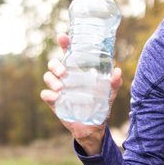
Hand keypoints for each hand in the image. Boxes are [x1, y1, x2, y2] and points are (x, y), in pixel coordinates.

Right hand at [39, 33, 122, 155]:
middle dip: (55, 64)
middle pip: (53, 64)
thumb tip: (117, 70)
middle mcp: (66, 78)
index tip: (62, 36)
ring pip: (47, 77)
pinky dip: (49, 94)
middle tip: (63, 72)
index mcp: (77, 71)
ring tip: (61, 87)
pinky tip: (56, 97)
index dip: (64, 43)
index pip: (68, 53)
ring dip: (51, 79)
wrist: (93, 128)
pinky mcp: (55, 103)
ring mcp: (58, 89)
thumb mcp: (109, 94)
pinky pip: (46, 94)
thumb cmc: (100, 106)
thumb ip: (113, 83)